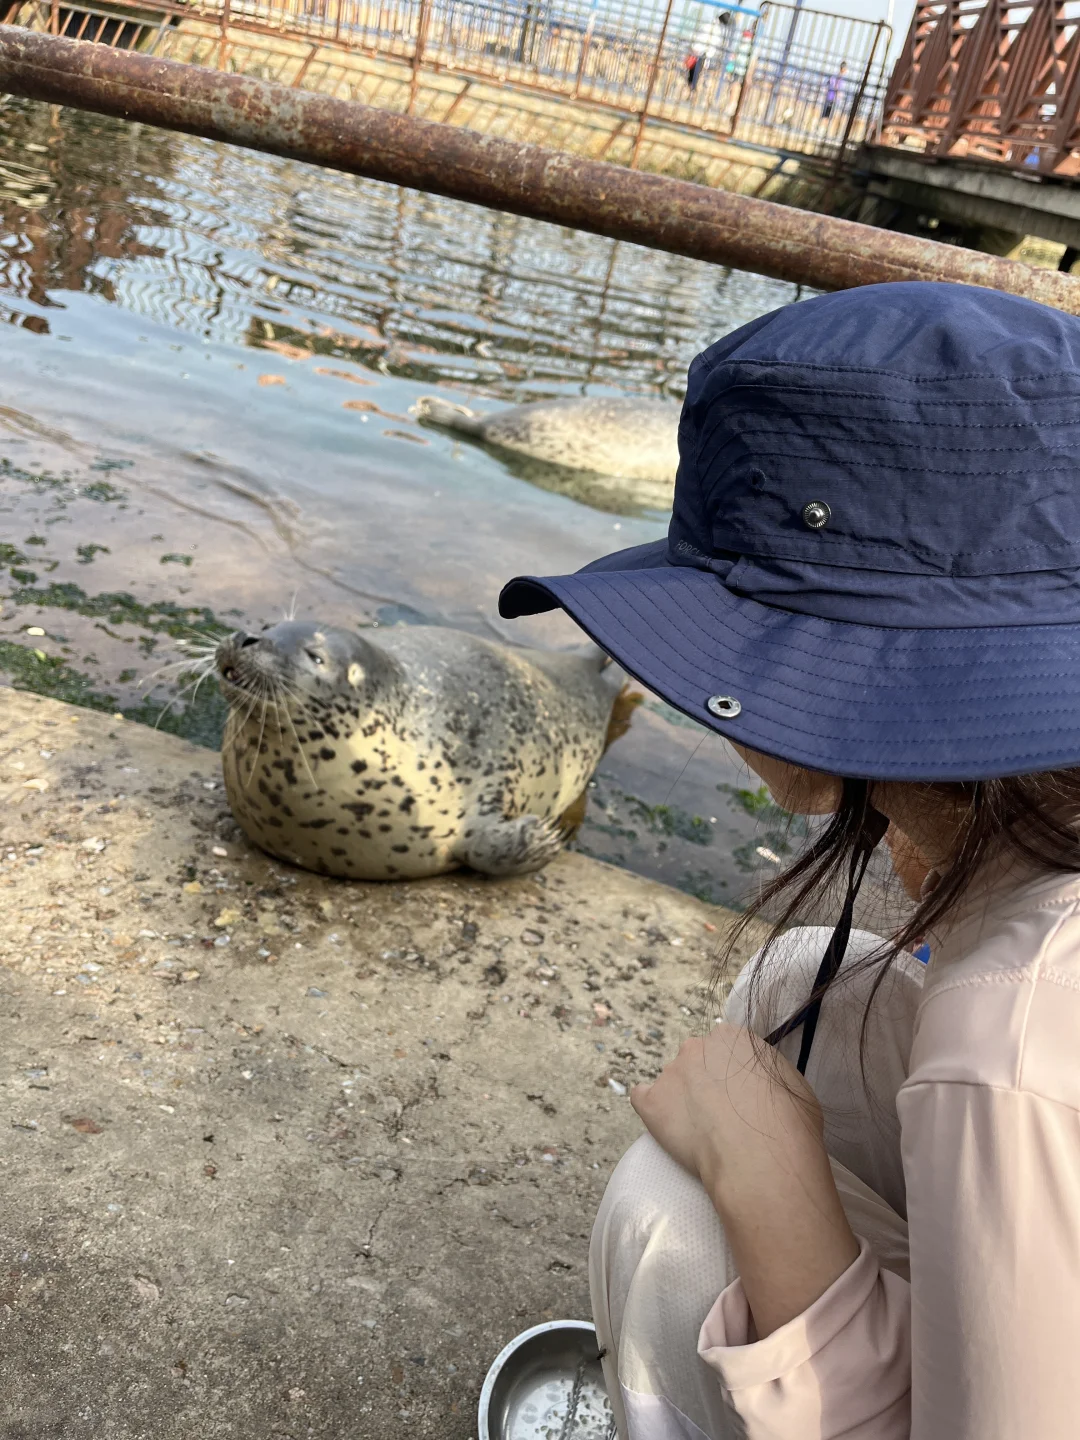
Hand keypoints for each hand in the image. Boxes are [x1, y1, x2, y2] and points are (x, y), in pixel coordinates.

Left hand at [631, 1022, 824, 1200]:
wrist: (761, 1158)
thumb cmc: (788, 1124)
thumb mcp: (792, 1084)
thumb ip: (765, 1072)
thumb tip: (757, 1082)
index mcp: (733, 1036)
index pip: (725, 1047)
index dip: (732, 1073)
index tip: (739, 1095)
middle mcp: (698, 1046)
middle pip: (697, 1060)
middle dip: (705, 1082)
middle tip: (721, 1115)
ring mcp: (671, 1072)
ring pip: (672, 1082)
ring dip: (682, 1099)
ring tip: (700, 1132)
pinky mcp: (651, 1102)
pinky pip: (642, 1097)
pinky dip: (652, 1109)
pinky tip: (664, 1125)